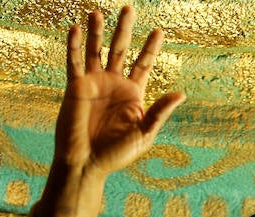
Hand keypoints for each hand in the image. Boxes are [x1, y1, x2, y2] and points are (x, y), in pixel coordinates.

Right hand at [37, 5, 184, 216]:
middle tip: (129, 8)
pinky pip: (74, 62)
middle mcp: (113, 85)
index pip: (143, 64)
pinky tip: (75, 28)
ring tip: (97, 12)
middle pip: (120, 50)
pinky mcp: (75, 88)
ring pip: (95, 51)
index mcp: (132, 95)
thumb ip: (159, 112)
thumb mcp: (143, 134)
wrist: (86, 164)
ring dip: (96, 31)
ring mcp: (93, 84)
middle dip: (124, 29)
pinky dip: (73, 45)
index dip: (150, 48)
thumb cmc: (115, 155)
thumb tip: (181, 94)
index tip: (158, 31)